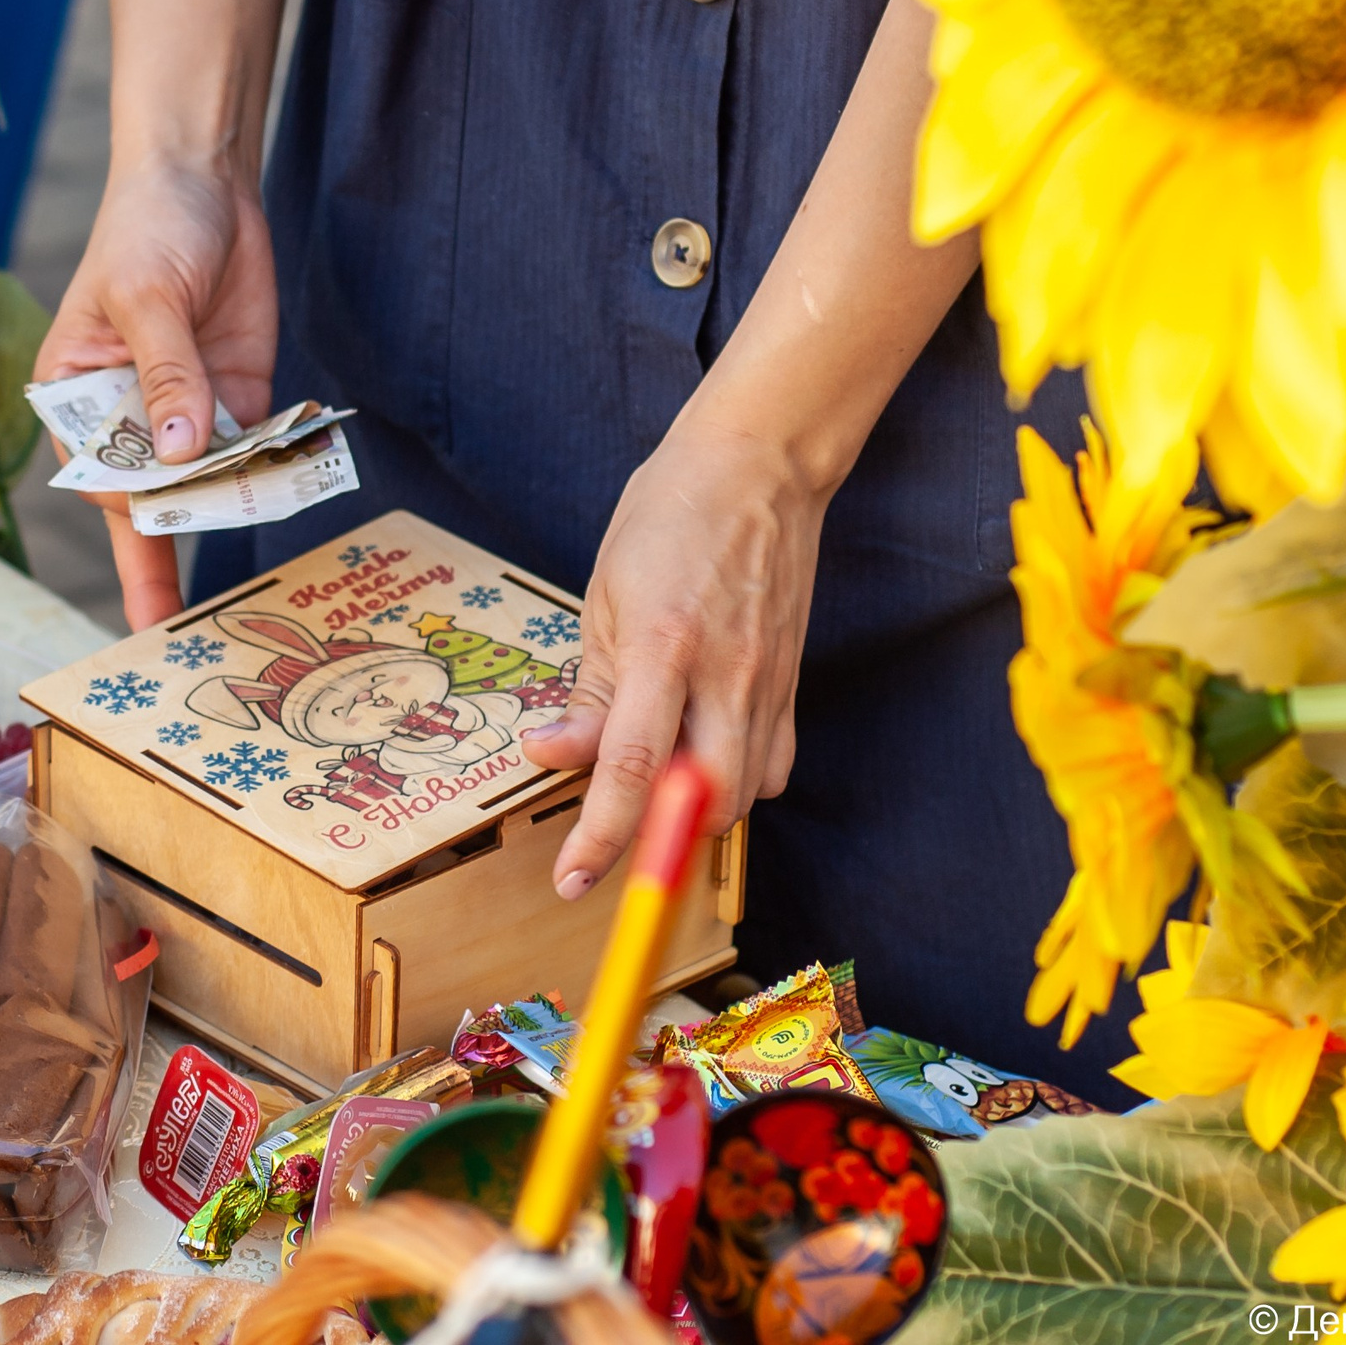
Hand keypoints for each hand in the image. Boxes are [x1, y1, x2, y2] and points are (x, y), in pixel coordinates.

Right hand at [32, 153, 276, 628]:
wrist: (205, 180)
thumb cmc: (145, 230)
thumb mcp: (147, 297)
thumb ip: (168, 376)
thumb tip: (179, 454)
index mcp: (77, 399)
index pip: (99, 475)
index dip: (125, 520)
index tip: (146, 572)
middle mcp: (128, 419)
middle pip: (148, 500)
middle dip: (164, 555)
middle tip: (174, 628)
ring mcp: (187, 414)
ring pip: (205, 485)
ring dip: (226, 519)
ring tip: (243, 594)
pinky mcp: (237, 402)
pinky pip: (252, 452)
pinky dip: (270, 475)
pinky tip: (290, 499)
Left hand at [519, 0, 961, 895]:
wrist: (758, 465)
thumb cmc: (668, 517)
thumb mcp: (604, 596)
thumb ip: (587, 687)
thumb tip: (552, 751)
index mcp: (665, 649)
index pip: (633, 768)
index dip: (600, 836)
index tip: (571, 880)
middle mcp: (725, 677)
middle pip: (703, 803)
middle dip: (655, 846)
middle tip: (608, 854)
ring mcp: (769, 682)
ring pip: (745, 793)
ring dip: (697, 816)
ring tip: (652, 803)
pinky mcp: (793, 681)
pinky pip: (773, 761)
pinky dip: (736, 783)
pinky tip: (703, 766)